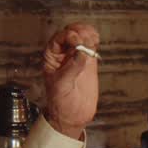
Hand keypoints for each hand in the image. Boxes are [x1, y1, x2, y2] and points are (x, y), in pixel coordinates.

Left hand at [42, 23, 99, 138]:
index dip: (68, 35)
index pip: (58, 38)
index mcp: (51, 57)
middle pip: (71, 32)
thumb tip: (81, 52)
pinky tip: (96, 41)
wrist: (72, 115)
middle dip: (79, 32)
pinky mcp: (89, 62)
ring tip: (92, 40)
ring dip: (88, 33)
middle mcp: (63, 54)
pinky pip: (91, 45)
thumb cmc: (60, 102)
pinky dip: (94, 40)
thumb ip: (71, 68)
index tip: (76, 41)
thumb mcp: (62, 85)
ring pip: (83, 36)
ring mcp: (77, 56)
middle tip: (86, 40)